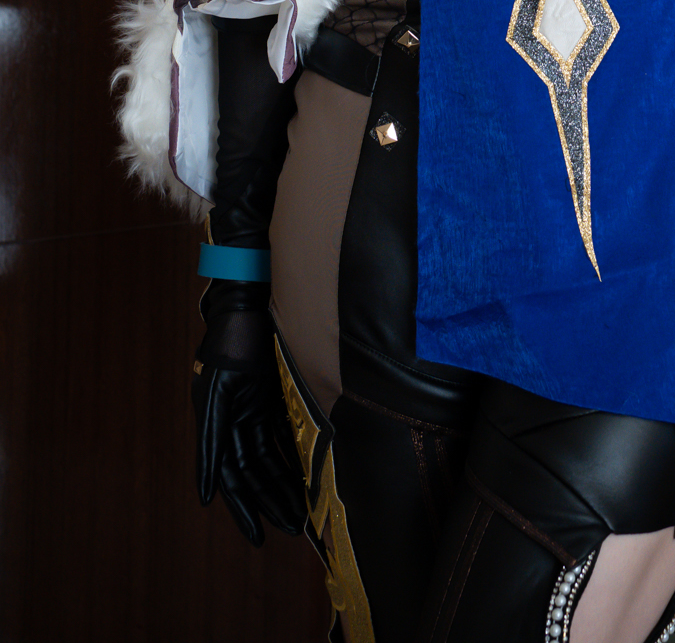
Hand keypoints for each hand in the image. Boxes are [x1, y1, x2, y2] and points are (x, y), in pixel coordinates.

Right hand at [193, 313, 305, 545]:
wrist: (252, 300)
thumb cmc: (232, 340)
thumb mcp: (218, 392)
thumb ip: (209, 441)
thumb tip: (205, 494)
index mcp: (215, 423)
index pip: (231, 478)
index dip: (243, 508)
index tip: (256, 536)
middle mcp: (234, 421)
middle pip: (253, 473)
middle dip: (270, 501)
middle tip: (291, 528)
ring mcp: (253, 410)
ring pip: (269, 459)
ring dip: (283, 485)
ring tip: (300, 513)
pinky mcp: (272, 397)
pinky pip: (282, 436)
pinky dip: (292, 457)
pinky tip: (306, 476)